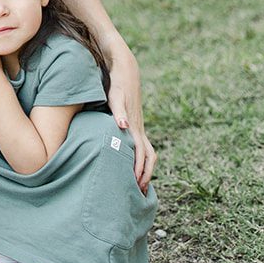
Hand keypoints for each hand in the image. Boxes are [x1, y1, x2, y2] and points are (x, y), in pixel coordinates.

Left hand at [106, 42, 156, 190]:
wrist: (125, 69)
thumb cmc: (118, 84)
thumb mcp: (115, 97)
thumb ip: (119, 112)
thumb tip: (122, 126)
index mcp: (134, 127)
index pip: (141, 156)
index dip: (140, 172)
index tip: (137, 187)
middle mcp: (138, 129)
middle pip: (147, 158)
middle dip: (145, 175)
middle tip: (139, 193)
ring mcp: (138, 127)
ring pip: (147, 153)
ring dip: (144, 169)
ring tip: (138, 184)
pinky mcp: (135, 123)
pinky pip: (141, 146)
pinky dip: (140, 159)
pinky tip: (132, 164)